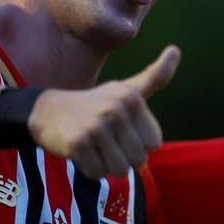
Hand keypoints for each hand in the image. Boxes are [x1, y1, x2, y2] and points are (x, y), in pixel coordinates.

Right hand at [28, 46, 179, 177]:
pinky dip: (90, 169)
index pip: (154, 143)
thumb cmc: (95, 104)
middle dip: (123, 156)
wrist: (48, 111)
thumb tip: (176, 50)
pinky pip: (98, 173)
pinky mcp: (78, 143)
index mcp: (132, 98)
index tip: (120, 129)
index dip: (137, 143)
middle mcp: (116, 109)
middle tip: (104, 139)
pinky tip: (81, 151)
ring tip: (94, 146)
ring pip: (120, 169)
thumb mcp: (127, 89)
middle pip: (139, 159)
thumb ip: (155, 76)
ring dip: (107, 164)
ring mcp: (97, 126)